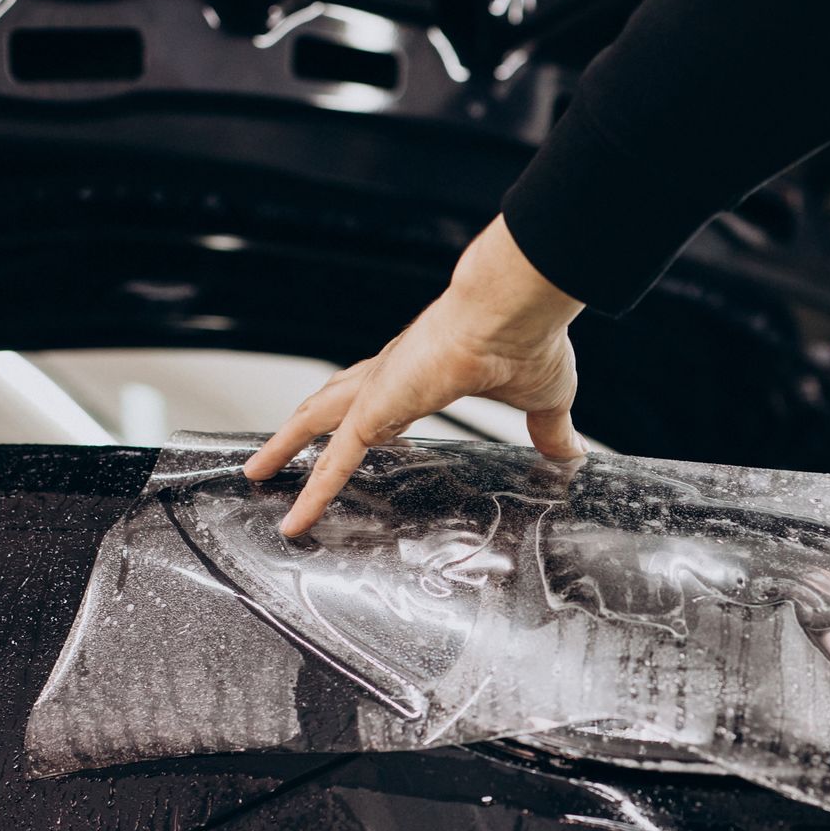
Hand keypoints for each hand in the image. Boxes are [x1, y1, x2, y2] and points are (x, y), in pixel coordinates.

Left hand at [244, 216, 585, 535]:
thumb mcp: (543, 399)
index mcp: (425, 371)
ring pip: (316, 423)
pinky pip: (333, 461)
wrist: (513, 310)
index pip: (382, 397)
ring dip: (285, 446)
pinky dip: (312, 491)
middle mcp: (392, 375)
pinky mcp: (375, 411)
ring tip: (258, 472)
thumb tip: (571, 455)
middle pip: (332, 404)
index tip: (359, 433)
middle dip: (302, 427)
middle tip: (276, 449)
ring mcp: (377, 390)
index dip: (365, 416)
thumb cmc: (527, 340)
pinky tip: (295, 520)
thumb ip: (549, 430)